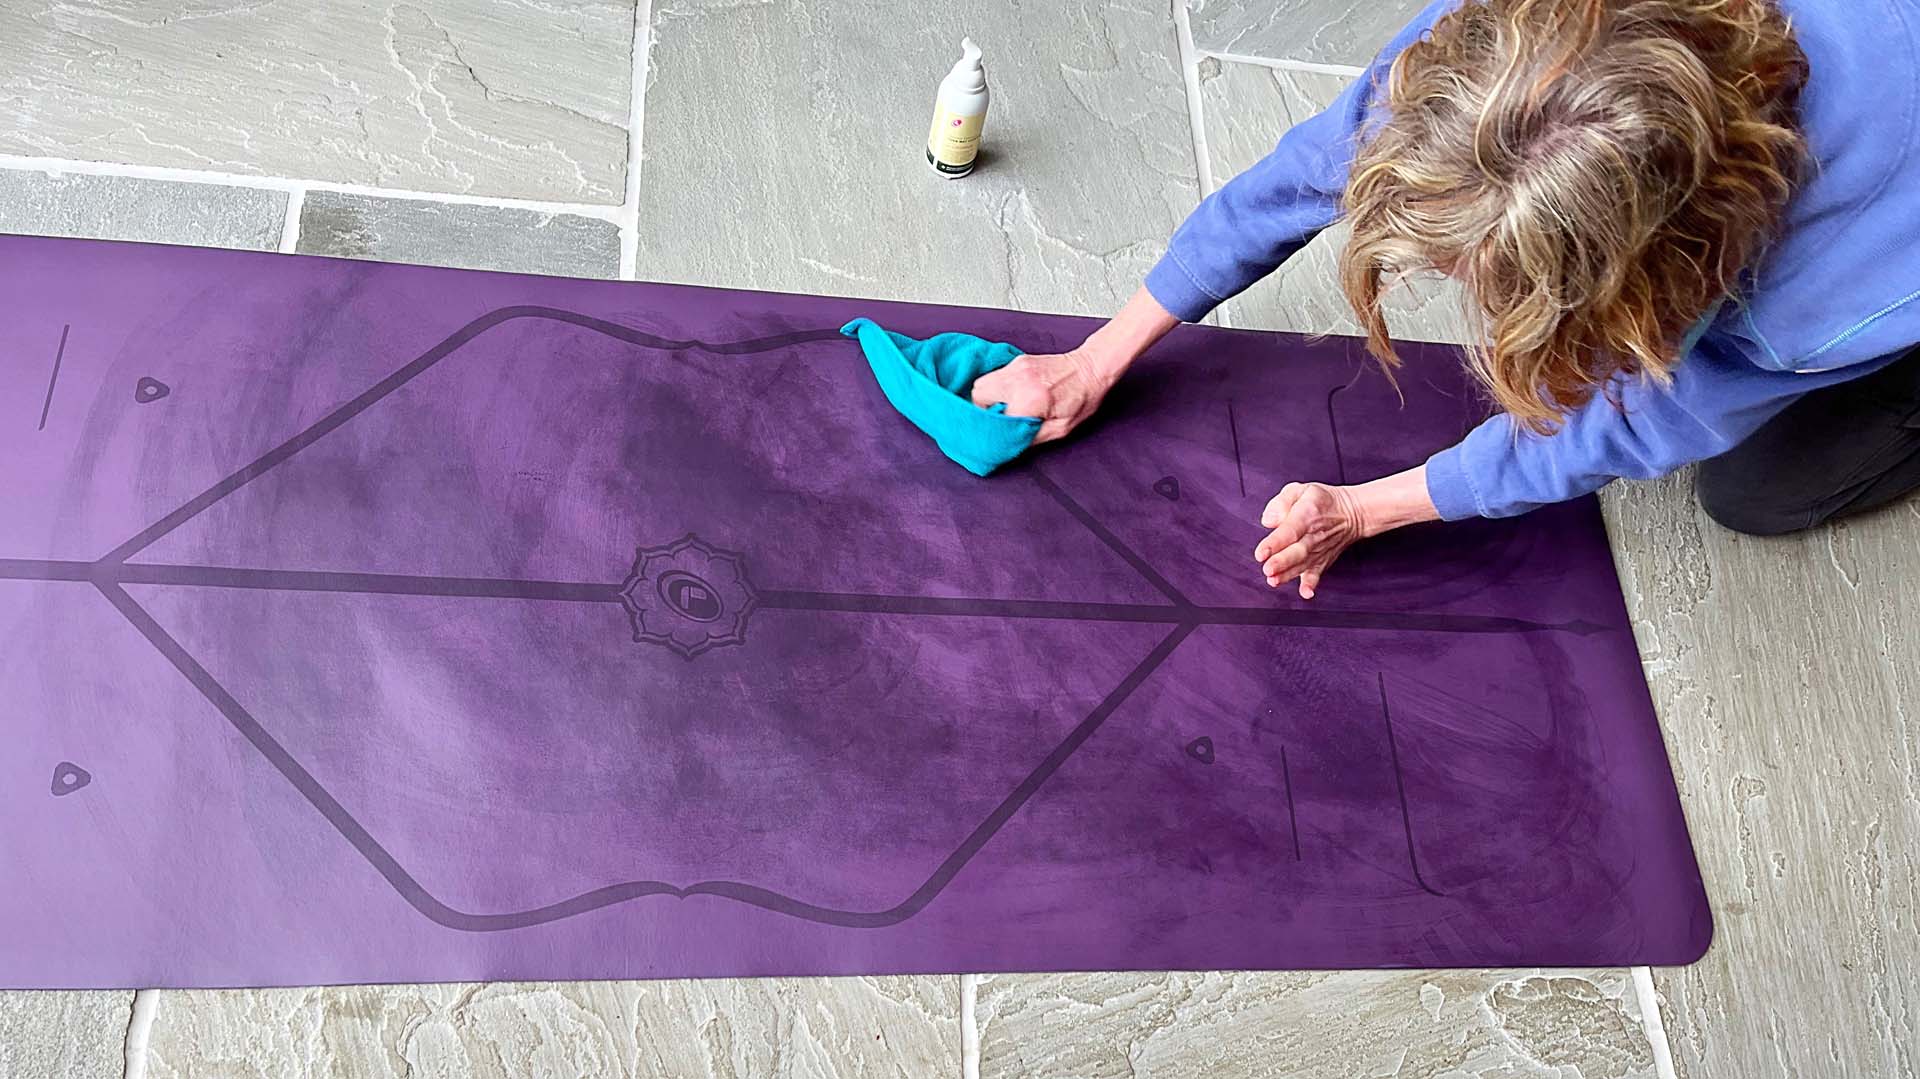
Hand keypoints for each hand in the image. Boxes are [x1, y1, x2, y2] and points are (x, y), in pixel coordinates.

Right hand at [971, 349, 1115, 444]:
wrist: (1092, 367)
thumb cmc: (1082, 399)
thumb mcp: (1061, 429)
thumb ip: (1030, 437)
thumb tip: (1007, 444)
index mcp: (1030, 399)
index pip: (995, 420)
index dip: (993, 431)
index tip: (994, 438)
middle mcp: (1018, 380)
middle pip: (978, 396)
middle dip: (983, 411)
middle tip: (998, 421)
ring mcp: (1016, 366)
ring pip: (982, 383)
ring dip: (987, 399)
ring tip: (1004, 408)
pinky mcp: (1018, 361)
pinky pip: (995, 376)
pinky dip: (997, 388)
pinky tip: (1012, 395)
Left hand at [1251, 467, 1440, 598]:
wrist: (1351, 514)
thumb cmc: (1321, 502)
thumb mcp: (1301, 490)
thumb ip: (1282, 502)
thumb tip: (1269, 520)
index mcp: (1306, 515)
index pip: (1290, 531)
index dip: (1275, 542)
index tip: (1261, 552)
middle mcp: (1313, 535)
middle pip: (1297, 551)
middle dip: (1282, 562)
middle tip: (1268, 569)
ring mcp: (1318, 551)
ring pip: (1303, 565)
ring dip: (1288, 575)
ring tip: (1274, 580)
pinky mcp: (1321, 561)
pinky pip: (1317, 574)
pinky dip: (1312, 583)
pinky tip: (1305, 592)